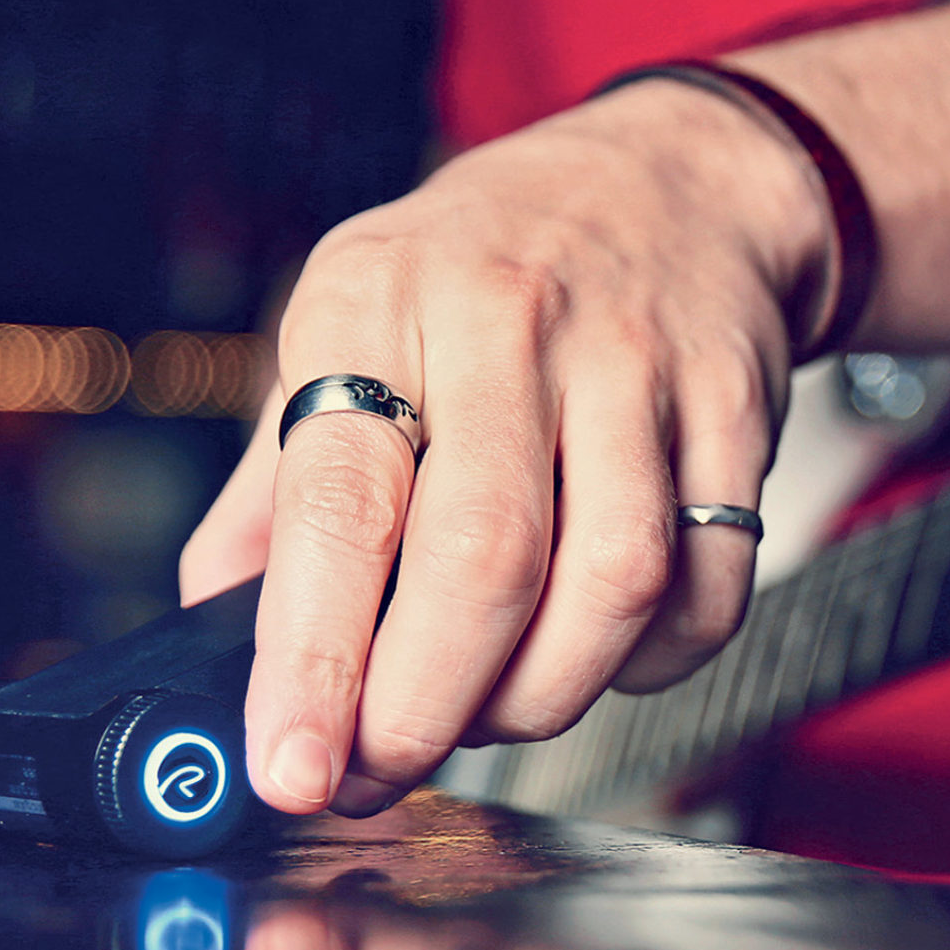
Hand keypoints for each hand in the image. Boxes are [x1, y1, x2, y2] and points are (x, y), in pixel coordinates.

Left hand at [178, 81, 826, 816]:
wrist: (674, 182)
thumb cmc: (484, 275)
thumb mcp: (347, 328)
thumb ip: (276, 486)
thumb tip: (210, 636)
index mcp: (380, 301)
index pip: (338, 500)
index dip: (311, 657)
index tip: (287, 767)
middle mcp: (513, 322)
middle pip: (485, 560)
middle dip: (426, 707)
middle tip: (384, 766)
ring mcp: (641, 364)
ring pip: (613, 584)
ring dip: (541, 696)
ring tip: (490, 706)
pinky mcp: (739, 410)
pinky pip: (709, 587)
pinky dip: (649, 664)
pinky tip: (597, 650)